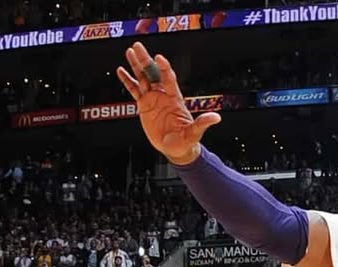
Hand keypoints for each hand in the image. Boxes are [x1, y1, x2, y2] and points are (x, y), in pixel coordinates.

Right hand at [116, 42, 219, 165]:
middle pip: (153, 74)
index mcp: (175, 99)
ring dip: (136, 65)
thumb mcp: (194, 133)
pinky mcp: (144, 105)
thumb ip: (202, 124)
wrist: (176, 149)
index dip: (164, 69)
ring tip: (130, 51)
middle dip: (146, 60)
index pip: (169, 79)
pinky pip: (134, 90)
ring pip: (143, 78)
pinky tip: (121, 70)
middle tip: (138, 46)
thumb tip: (216, 118)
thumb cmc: (186, 142)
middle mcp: (163, 95)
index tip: (159, 58)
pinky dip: (127, 80)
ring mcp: (153, 99)